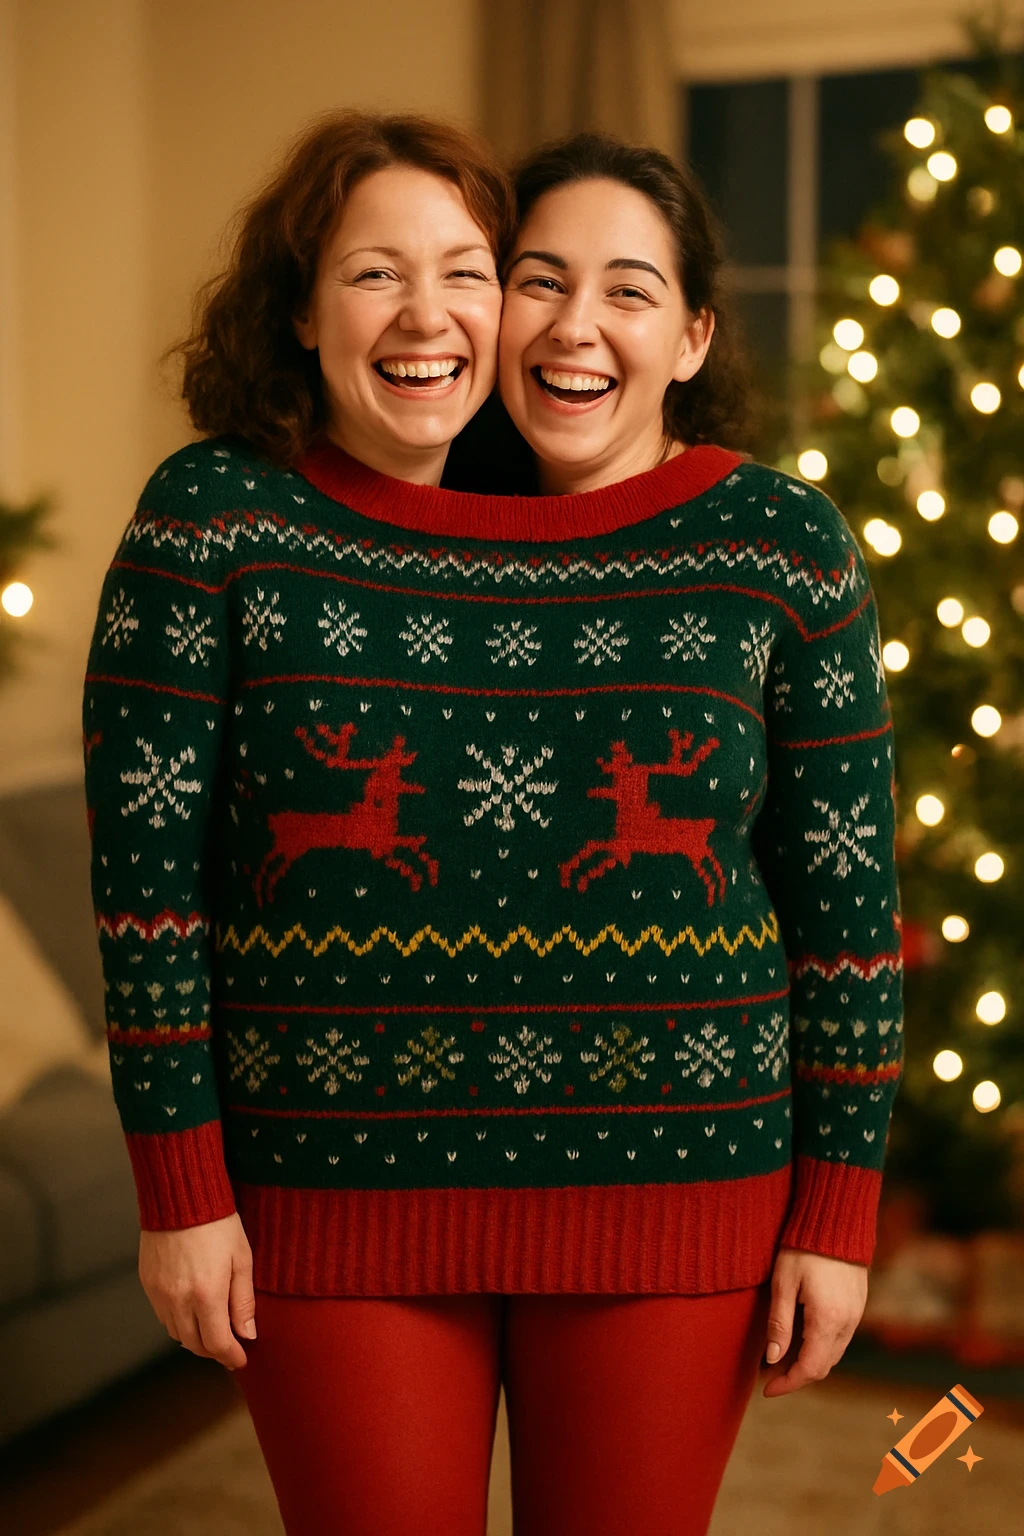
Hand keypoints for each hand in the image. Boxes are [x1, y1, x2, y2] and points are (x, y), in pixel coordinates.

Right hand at [138, 1212, 256, 1370]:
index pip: (217, 1343)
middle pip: (194, 1344)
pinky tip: (190, 1311)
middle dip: (213, 1350)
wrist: (180, 1196)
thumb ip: (244, 1300)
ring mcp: (159, 1293)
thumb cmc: (218, 1223)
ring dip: (194, 1338)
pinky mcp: (147, 1283)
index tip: (241, 1359)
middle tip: (228, 1347)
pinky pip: (162, 1315)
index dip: (231, 1356)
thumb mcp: (242, 1258)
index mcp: (206, 1295)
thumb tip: (247, 1333)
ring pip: (175, 1333)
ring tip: (211, 1330)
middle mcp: (178, 1300)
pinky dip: (177, 1321)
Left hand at [762, 1246, 866, 1397]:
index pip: (809, 1369)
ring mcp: (856, 1315)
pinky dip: (819, 1346)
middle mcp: (847, 1324)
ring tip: (779, 1356)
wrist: (837, 1220)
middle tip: (767, 1374)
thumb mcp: (783, 1284)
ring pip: (832, 1354)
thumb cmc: (804, 1248)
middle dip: (795, 1375)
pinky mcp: (857, 1306)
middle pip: (823, 1366)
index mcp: (828, 1321)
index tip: (766, 1390)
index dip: (787, 1384)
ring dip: (808, 1361)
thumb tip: (772, 1360)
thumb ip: (779, 1324)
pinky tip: (799, 1337)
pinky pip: (839, 1338)